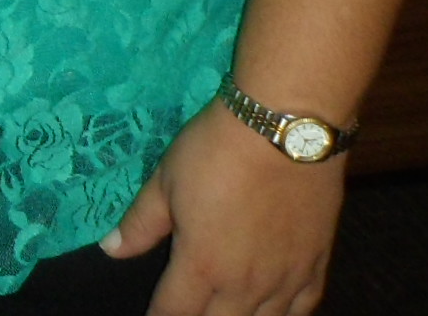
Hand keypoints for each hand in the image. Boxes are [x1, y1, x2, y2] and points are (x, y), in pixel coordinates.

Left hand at [103, 102, 343, 314]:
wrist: (284, 130)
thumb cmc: (215, 152)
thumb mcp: (165, 180)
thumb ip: (140, 223)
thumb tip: (111, 251)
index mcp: (201, 266)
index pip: (173, 312)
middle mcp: (244, 285)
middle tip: (189, 309)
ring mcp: (285, 279)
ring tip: (226, 310)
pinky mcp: (317, 265)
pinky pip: (303, 308)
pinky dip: (284, 315)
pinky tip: (273, 310)